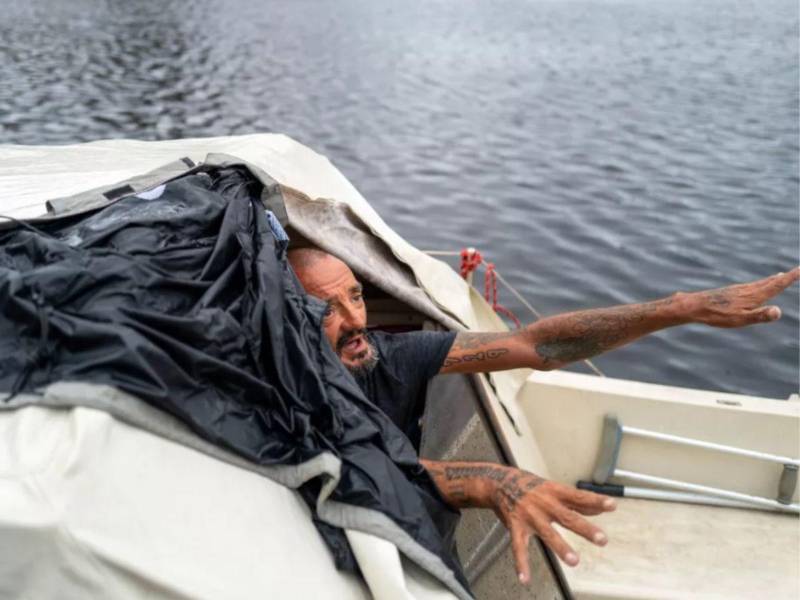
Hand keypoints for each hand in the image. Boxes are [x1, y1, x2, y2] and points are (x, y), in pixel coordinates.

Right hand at [488, 468, 614, 583]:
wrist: (498, 483)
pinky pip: (519, 547)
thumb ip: (575, 501)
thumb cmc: (530, 486)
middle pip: (567, 517)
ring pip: (547, 533)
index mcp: (555, 492)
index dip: (595, 500)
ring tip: (574, 561)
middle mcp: (544, 503)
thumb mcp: (553, 488)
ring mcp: (530, 515)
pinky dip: (521, 564)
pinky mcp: (516, 526)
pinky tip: (525, 579)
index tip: (612, 505)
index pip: (579, 497)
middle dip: (585, 529)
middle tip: (601, 539)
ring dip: (561, 547)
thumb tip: (599, 508)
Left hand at [687, 267, 798, 327]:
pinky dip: (759, 283)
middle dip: (785, 277)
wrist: (695, 306)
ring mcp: (739, 290)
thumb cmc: (718, 315)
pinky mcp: (731, 292)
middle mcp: (748, 290)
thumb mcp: (741, 319)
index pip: (777, 285)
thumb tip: (778, 311)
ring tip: (780, 276)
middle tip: (797, 271)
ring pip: (760, 283)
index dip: (790, 278)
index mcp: (754, 296)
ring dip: (772, 279)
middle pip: (770, 282)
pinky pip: (750, 286)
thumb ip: (760, 315)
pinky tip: (754, 287)